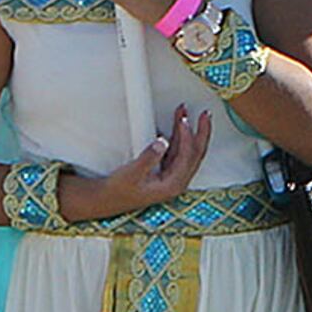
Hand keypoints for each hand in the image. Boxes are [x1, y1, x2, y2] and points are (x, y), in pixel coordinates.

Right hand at [72, 108, 213, 217]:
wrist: (106, 199)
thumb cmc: (118, 190)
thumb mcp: (132, 173)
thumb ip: (148, 158)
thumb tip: (163, 142)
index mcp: (172, 185)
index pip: (188, 157)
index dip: (188, 136)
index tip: (183, 120)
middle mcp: (177, 182)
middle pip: (196, 154)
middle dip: (201, 132)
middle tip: (205, 114)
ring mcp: (172, 176)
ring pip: (187, 150)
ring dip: (187, 131)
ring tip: (185, 112)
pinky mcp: (166, 171)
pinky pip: (178, 151)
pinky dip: (178, 136)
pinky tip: (175, 124)